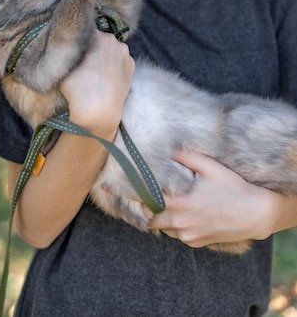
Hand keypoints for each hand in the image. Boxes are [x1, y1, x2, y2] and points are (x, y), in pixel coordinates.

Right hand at [59, 31, 134, 136]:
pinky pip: (120, 59)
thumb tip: (67, 46)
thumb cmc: (77, 88)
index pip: (86, 30)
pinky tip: (106, 77)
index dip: (79, 38)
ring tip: (96, 71)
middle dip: (93, 45)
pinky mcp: (132, 65)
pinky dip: (114, 65)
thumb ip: (67, 51)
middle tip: (84, 60)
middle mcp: (112, 40)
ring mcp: (125, 52)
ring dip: (105, 54)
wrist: (99, 110)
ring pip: (111, 48)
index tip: (75, 48)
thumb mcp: (63, 66)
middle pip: (100, 37)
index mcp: (95, 35)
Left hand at [149, 148, 279, 248]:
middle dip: (148, 207)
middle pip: (151, 219)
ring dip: (162, 217)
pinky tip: (184, 213)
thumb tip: (168, 150)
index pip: (148, 202)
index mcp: (182, 205)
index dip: (140, 194)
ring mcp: (189, 236)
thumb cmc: (233, 188)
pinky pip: (177, 235)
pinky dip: (175, 226)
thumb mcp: (211, 167)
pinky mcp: (196, 242)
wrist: (255, 215)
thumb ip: (187, 157)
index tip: (137, 186)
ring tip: (168, 202)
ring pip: (163, 228)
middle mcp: (182, 224)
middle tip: (150, 194)